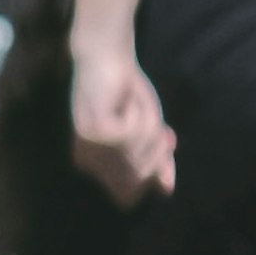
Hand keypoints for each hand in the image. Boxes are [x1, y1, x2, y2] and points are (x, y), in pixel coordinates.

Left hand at [73, 37, 178, 209]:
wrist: (108, 59)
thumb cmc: (127, 94)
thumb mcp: (149, 130)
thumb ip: (158, 159)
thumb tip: (167, 189)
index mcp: (98, 169)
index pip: (130, 195)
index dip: (154, 168)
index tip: (163, 139)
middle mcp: (89, 165)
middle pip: (139, 174)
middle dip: (155, 147)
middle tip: (153, 120)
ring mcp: (88, 150)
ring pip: (137, 153)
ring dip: (148, 127)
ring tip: (134, 107)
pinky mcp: (92, 132)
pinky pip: (132, 134)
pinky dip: (137, 116)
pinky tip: (124, 102)